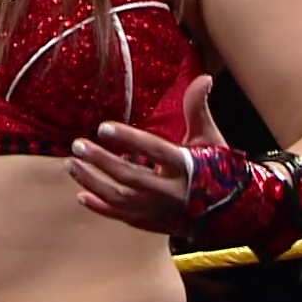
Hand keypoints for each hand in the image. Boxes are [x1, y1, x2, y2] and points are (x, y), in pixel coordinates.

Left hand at [66, 75, 225, 234]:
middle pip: (130, 177)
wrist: (229, 211)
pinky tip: (81, 195)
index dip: (129, 139)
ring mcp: (159, 210)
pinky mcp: (152, 223)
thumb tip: (204, 77)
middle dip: (101, 161)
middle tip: (77, 145)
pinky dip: (100, 208)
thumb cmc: (215, 168)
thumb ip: (198, 109)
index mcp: (186, 166)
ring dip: (92, 182)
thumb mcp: (209, 138)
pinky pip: (121, 217)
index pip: (154, 150)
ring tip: (71, 164)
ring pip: (120, 199)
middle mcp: (171, 191)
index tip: (103, 127)